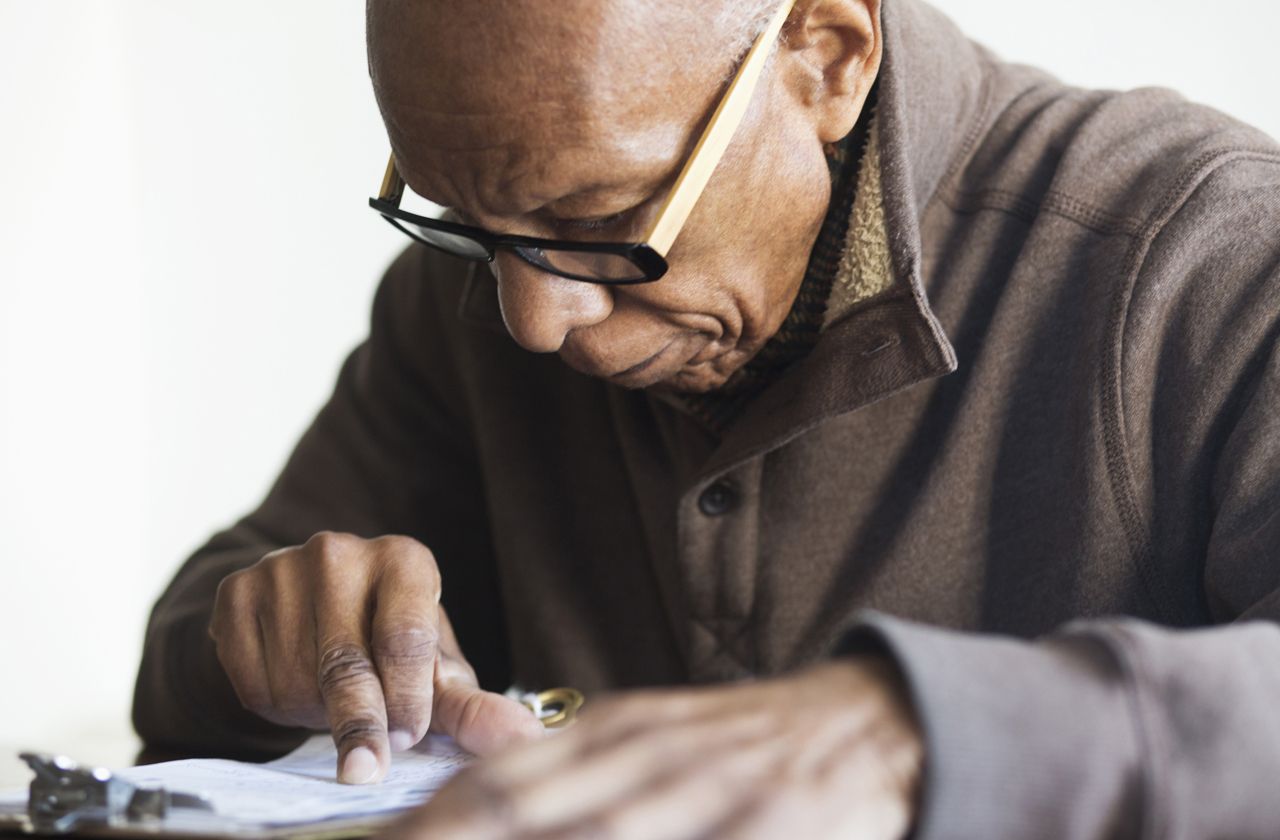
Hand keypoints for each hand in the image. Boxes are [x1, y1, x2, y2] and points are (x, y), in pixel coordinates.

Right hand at [208, 531, 544, 783]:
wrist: (305, 618)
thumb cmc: (387, 647)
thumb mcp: (433, 672)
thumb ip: (472, 707)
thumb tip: (522, 739)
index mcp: (403, 559)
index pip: (406, 635)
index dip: (408, 695)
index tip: (409, 738)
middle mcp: (340, 551)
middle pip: (348, 660)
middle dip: (359, 723)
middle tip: (366, 768)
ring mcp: (280, 567)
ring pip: (296, 676)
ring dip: (314, 714)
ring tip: (331, 702)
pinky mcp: (235, 593)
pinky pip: (250, 675)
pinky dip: (272, 703)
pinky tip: (291, 684)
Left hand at [379, 659, 922, 839]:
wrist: (866, 722)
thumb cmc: (744, 745)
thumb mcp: (656, 745)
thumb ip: (581, 779)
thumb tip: (492, 813)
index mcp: (614, 735)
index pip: (495, 784)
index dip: (424, 827)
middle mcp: (643, 758)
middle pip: (516, 811)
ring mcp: (701, 793)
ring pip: (592, 834)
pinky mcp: (762, 825)